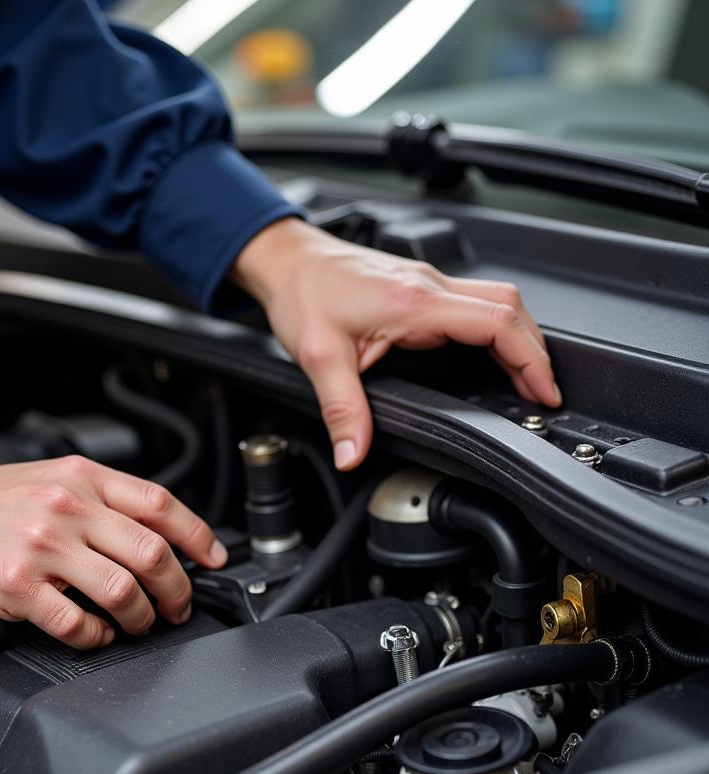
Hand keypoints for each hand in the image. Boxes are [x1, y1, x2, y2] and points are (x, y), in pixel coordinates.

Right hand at [0, 457, 226, 648]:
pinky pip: (76, 623)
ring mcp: (43, 547)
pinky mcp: (17, 586)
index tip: (212, 559)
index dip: (197, 535)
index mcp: (80, 478)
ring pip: (123, 590)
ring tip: (138, 624)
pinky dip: (96, 636)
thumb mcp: (47, 478)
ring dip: (142, 617)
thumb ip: (97, 499)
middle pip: (152, 552)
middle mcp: (67, 507)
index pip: (159, 503)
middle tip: (179, 605)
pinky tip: (94, 634)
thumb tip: (149, 533)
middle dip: (178, 588)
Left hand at [231, 218, 560, 469]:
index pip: (496, 322)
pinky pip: (474, 302)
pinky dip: (495, 329)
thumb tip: (353, 453)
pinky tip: (490, 353)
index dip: (530, 359)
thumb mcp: (318, 358)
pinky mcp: (419, 286)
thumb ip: (342, 410)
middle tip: (543, 392)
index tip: (544, 391)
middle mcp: (428, 286)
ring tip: (526, 377)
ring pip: (497, 300)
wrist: (287, 261)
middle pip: (510, 307)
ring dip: (519, 337)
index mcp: (413, 302)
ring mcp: (427, 282)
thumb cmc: (302, 294)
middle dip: (536, 351)